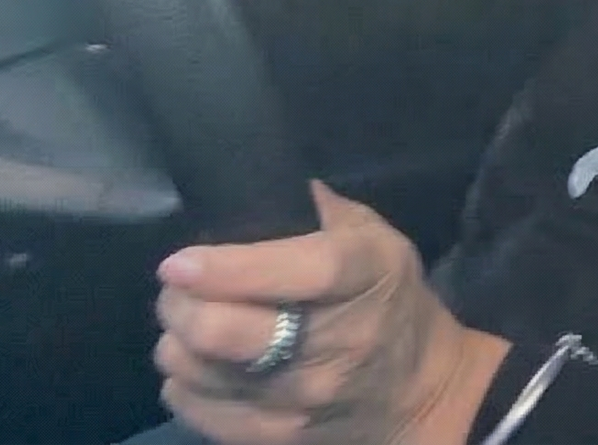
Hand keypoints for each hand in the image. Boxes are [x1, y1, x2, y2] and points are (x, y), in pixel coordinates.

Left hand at [154, 183, 508, 444]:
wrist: (419, 391)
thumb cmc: (392, 303)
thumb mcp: (380, 243)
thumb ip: (325, 211)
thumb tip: (271, 179)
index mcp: (364, 279)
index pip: (294, 273)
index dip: (227, 269)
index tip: (179, 263)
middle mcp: (332, 345)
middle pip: (221, 330)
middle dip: (180, 303)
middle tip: (178, 289)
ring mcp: (299, 399)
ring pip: (194, 367)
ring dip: (177, 339)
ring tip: (191, 323)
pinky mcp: (273, 436)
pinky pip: (192, 405)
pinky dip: (184, 379)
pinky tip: (204, 362)